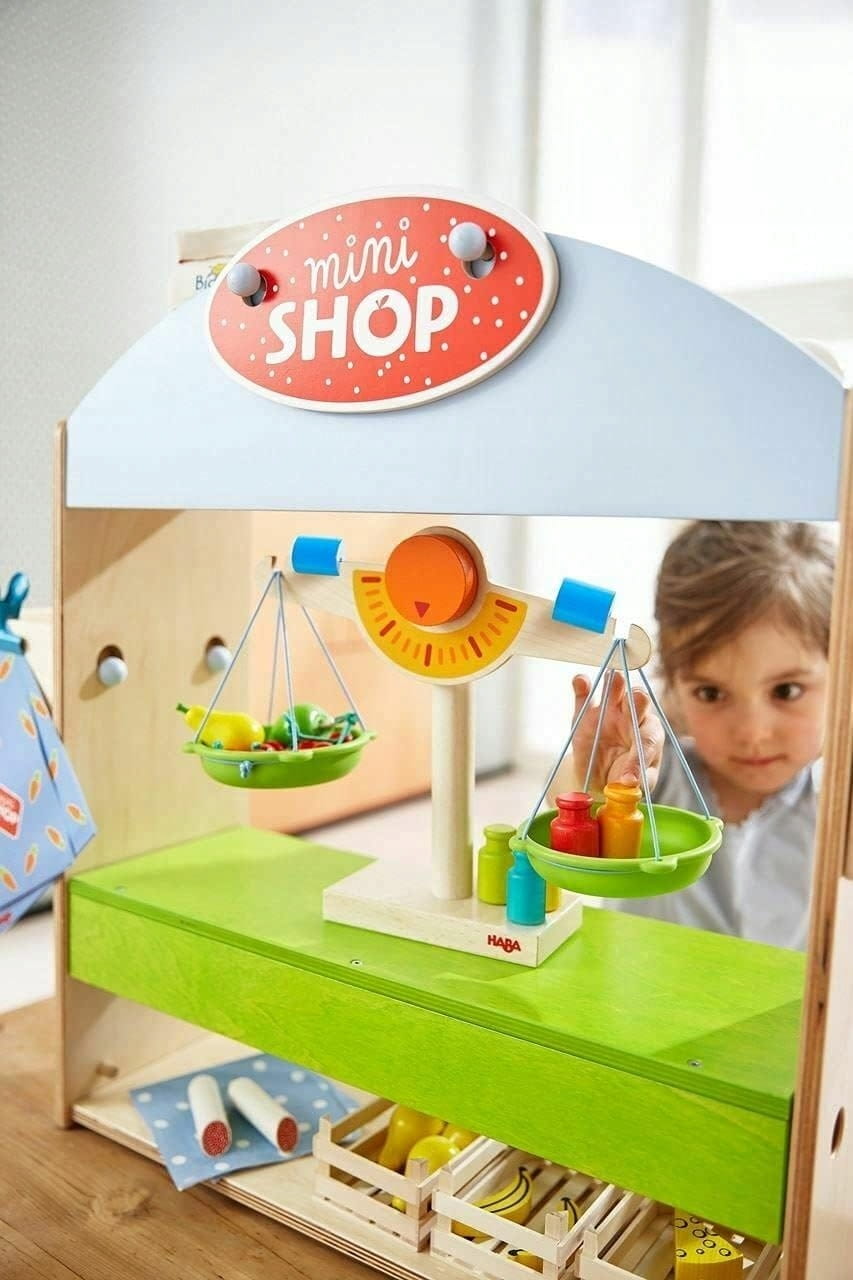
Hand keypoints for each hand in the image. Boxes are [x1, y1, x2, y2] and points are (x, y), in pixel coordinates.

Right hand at [569, 671, 663, 794]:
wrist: (599, 778)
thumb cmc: (625, 778)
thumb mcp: (636, 785)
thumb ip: (635, 780)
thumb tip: (626, 783)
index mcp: (649, 735)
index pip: (647, 738)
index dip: (638, 757)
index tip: (627, 779)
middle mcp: (632, 717)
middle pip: (639, 700)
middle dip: (638, 700)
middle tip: (636, 699)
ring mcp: (608, 711)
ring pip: (615, 689)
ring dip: (615, 684)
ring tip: (613, 679)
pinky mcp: (585, 712)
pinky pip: (584, 694)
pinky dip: (582, 685)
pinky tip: (581, 681)